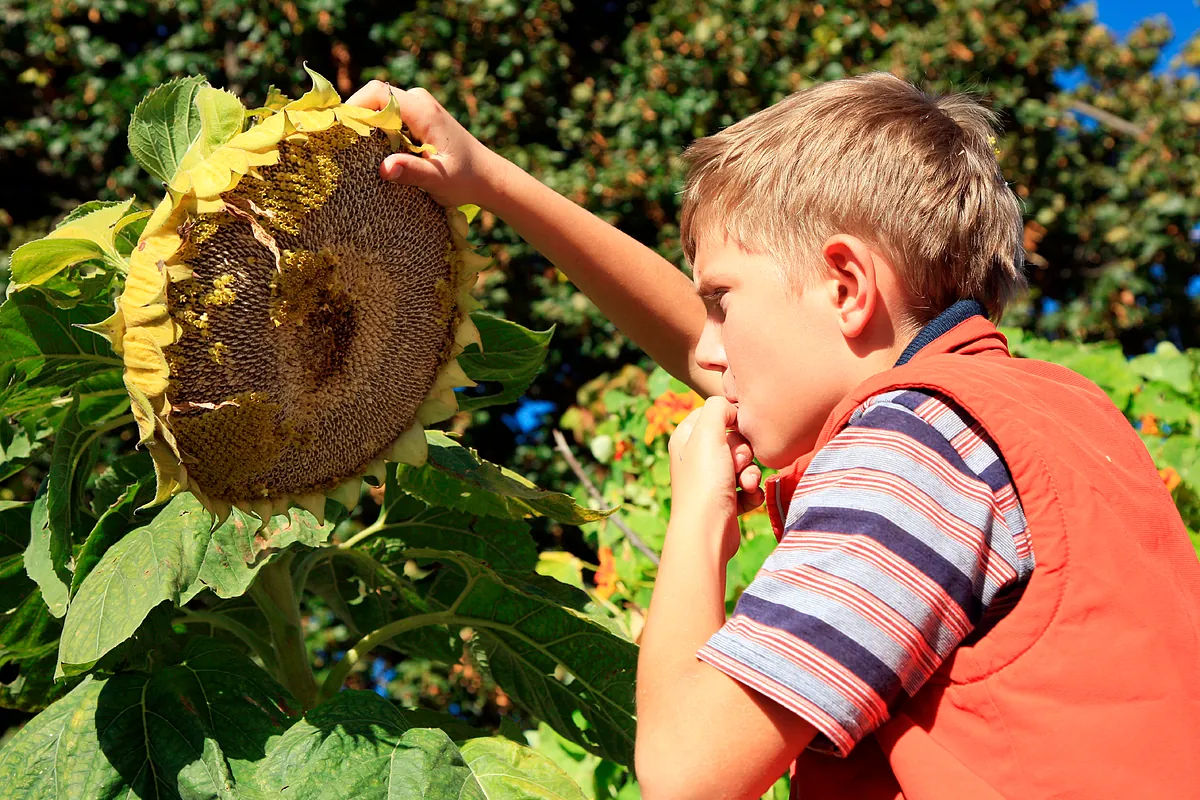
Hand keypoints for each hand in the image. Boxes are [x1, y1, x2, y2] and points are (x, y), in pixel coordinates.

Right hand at [345, 80, 502, 208]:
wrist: (487, 176)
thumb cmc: (466, 179)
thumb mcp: (439, 180)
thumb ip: (412, 173)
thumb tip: (384, 169)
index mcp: (423, 111)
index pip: (378, 93)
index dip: (354, 107)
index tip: (339, 130)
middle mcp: (419, 101)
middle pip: (374, 96)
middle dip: (355, 116)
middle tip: (340, 143)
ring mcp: (419, 105)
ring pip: (380, 105)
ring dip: (366, 124)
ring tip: (353, 149)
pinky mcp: (418, 115)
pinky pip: (389, 114)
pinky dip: (376, 128)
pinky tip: (371, 151)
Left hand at [668, 396, 764, 526]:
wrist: (706, 531)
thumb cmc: (704, 481)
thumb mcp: (707, 433)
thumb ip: (718, 407)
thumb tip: (731, 407)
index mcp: (686, 438)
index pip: (714, 413)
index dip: (731, 420)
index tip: (737, 429)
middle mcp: (697, 458)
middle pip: (734, 439)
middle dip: (744, 452)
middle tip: (737, 464)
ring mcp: (711, 480)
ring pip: (745, 464)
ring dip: (751, 473)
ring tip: (745, 485)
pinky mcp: (726, 500)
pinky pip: (748, 486)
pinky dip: (752, 492)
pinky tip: (748, 499)